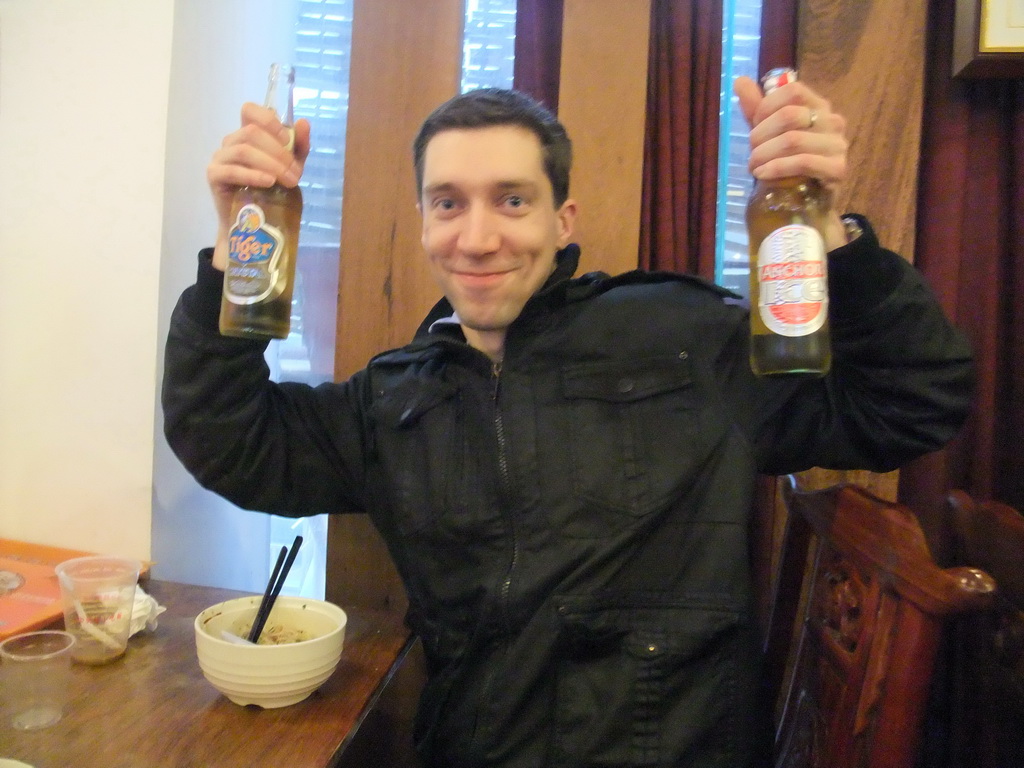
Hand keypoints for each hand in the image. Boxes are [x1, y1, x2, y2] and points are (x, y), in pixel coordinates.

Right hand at [207, 103, 310, 267]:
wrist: (255, 221)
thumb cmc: (272, 190)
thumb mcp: (291, 166)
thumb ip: (298, 146)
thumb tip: (304, 123)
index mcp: (247, 133)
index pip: (249, 110)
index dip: (268, 120)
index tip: (287, 140)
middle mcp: (231, 141)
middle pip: (252, 132)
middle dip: (279, 153)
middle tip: (296, 174)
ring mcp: (220, 157)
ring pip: (244, 150)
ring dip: (270, 164)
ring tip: (287, 181)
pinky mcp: (214, 175)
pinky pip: (233, 170)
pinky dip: (253, 175)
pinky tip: (268, 182)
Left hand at [734, 75, 849, 248]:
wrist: (804, 204)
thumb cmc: (786, 165)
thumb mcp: (768, 135)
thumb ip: (756, 109)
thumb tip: (739, 81)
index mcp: (818, 106)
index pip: (792, 91)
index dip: (766, 108)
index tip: (754, 129)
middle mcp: (832, 121)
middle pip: (789, 115)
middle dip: (761, 136)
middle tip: (751, 154)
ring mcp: (838, 145)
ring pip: (793, 140)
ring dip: (765, 155)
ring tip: (754, 168)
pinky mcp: (838, 169)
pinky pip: (804, 162)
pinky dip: (777, 168)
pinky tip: (763, 175)